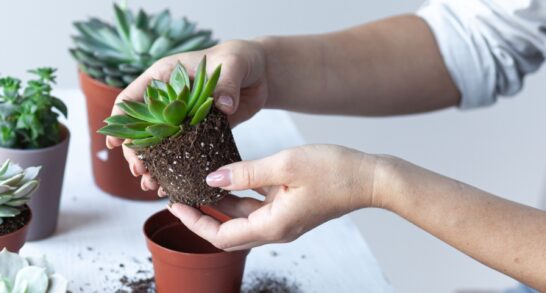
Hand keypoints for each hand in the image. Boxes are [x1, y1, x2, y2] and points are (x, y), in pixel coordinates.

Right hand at [105, 40, 269, 192]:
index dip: (120, 121)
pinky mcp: (198, 133)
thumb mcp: (232, 65)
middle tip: (140, 172)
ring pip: (158, 146)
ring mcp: (181, 119)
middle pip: (140, 129)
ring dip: (152, 166)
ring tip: (150, 186)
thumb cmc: (239, 59)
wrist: (260, 73)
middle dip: (136, 152)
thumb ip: (226, 84)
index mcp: (164, 78)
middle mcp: (168, 100)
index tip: (115, 143)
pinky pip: (182, 154)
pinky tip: (170, 186)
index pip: (132, 99)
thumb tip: (223, 105)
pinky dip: (175, 170)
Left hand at [168, 144, 385, 250]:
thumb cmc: (334, 171)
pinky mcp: (288, 208)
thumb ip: (246, 173)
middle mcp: (275, 229)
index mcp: (272, 226)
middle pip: (227, 233)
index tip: (175, 205)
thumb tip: (212, 178)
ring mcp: (282, 219)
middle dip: (200, 218)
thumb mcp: (285, 164)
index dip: (195, 223)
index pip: (221, 236)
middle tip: (178, 197)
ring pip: (240, 219)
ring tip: (195, 184)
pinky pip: (255, 207)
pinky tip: (226, 177)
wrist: (370, 178)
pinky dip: (237, 196)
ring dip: (217, 206)